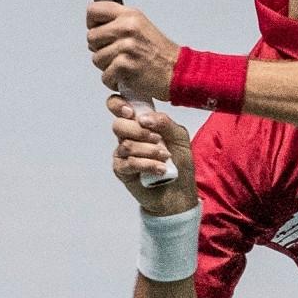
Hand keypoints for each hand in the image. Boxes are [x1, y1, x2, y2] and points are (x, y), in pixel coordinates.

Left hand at [87, 1, 178, 101]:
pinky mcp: (124, 66)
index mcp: (130, 15)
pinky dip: (113, 81)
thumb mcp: (141, 26)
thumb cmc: (160, 53)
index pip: (93, 10)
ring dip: (107, 67)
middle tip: (116, 54)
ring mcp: (126, 47)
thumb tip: (96, 26)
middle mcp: (127, 28)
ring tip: (125, 66)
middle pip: (91, 37)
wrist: (178, 72)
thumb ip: (119, 23)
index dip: (92, 23)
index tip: (100, 32)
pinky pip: (104, 76)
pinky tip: (127, 77)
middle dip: (100, 49)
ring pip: (96, 58)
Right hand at [108, 95, 195, 214]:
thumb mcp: (179, 137)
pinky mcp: (122, 170)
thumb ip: (164, 122)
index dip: (118, 105)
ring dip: (149, 151)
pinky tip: (160, 169)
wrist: (179, 192)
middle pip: (118, 125)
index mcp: (139, 122)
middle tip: (157, 139)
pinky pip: (129, 163)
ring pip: (126, 145)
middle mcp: (128, 136)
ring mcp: (122, 153)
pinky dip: (147, 165)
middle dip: (140, 132)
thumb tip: (143, 118)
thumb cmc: (179, 162)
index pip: (117, 105)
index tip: (131, 113)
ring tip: (165, 158)